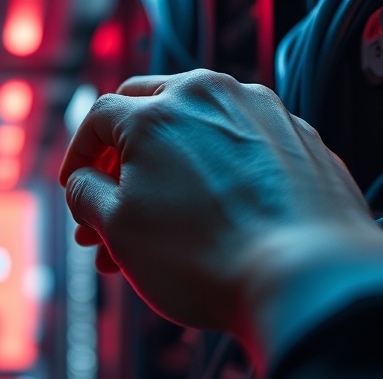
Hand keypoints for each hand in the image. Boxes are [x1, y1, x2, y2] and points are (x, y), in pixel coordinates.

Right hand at [60, 70, 382, 358]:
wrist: (306, 278)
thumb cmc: (205, 258)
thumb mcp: (118, 229)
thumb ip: (85, 194)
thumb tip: (83, 182)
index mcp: (159, 110)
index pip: (98, 118)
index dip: (77, 157)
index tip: (76, 188)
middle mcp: (211, 97)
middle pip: (147, 112)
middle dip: (120, 161)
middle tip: (111, 205)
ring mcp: (261, 114)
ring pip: (194, 133)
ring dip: (165, 173)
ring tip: (154, 233)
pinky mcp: (298, 139)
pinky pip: (239, 148)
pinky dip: (213, 175)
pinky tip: (208, 219)